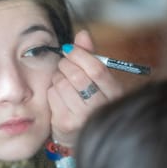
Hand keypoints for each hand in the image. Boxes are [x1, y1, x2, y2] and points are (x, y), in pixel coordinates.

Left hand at [47, 29, 123, 146]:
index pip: (97, 69)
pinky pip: (52, 95)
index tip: (70, 49)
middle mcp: (101, 108)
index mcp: (115, 93)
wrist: (80, 133)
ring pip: (61, 84)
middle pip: (77, 76)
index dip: (80, 55)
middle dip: (66, 65)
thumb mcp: (97, 78)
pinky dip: (52, 90)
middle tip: (64, 64)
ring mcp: (82, 118)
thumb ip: (90, 55)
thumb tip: (82, 34)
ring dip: (58, 78)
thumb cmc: (90, 99)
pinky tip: (59, 95)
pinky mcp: (64, 123)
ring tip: (63, 81)